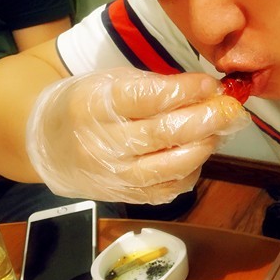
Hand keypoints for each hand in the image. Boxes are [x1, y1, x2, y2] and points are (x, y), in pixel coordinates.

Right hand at [26, 68, 249, 203]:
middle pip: (165, 134)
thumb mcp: (111, 82)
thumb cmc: (88, 104)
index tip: (210, 83)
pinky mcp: (128, 197)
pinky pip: (170, 188)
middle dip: (206, 120)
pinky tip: (199, 151)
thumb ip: (155, 87)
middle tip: (231, 109)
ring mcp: (116, 176)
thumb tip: (205, 90)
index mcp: (95, 106)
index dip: (185, 91)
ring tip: (219, 130)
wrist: (48, 145)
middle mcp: (104, 144)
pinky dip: (192, 170)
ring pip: (171, 166)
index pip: (148, 99)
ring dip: (204, 146)